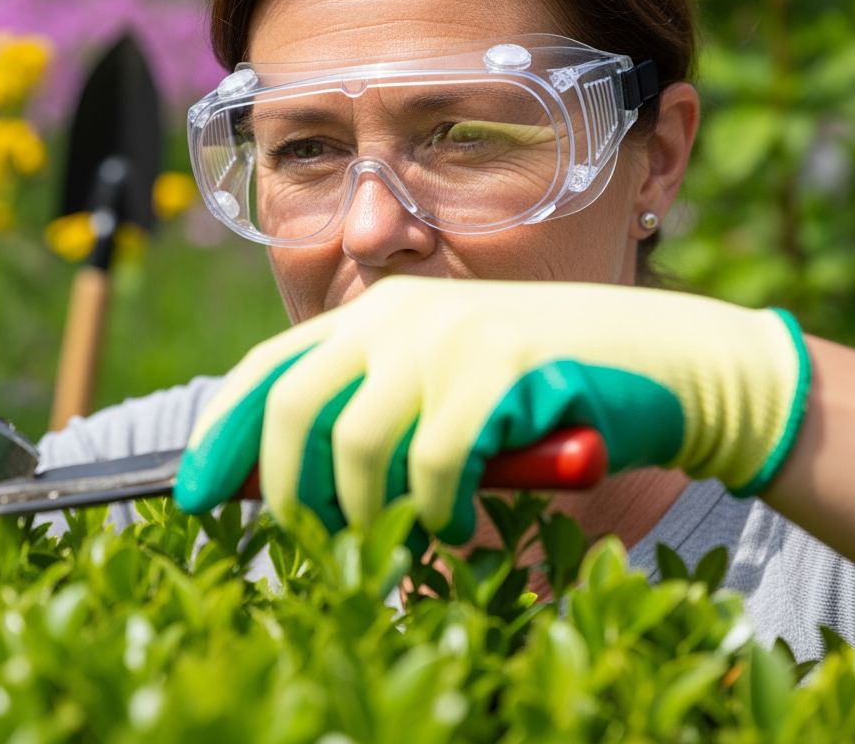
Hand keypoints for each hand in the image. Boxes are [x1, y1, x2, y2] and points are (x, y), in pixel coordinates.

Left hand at [174, 277, 808, 541]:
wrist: (663, 360)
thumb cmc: (542, 388)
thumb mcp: (440, 389)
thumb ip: (369, 418)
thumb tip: (284, 490)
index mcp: (374, 314)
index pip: (266, 369)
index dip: (219, 433)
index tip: (190, 495)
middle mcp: (400, 314)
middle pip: (291, 406)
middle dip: (280, 488)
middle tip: (299, 541)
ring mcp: (450, 334)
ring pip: (357, 444)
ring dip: (368, 512)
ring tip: (404, 536)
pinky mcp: (503, 366)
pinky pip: (433, 463)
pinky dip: (436, 510)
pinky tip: (460, 518)